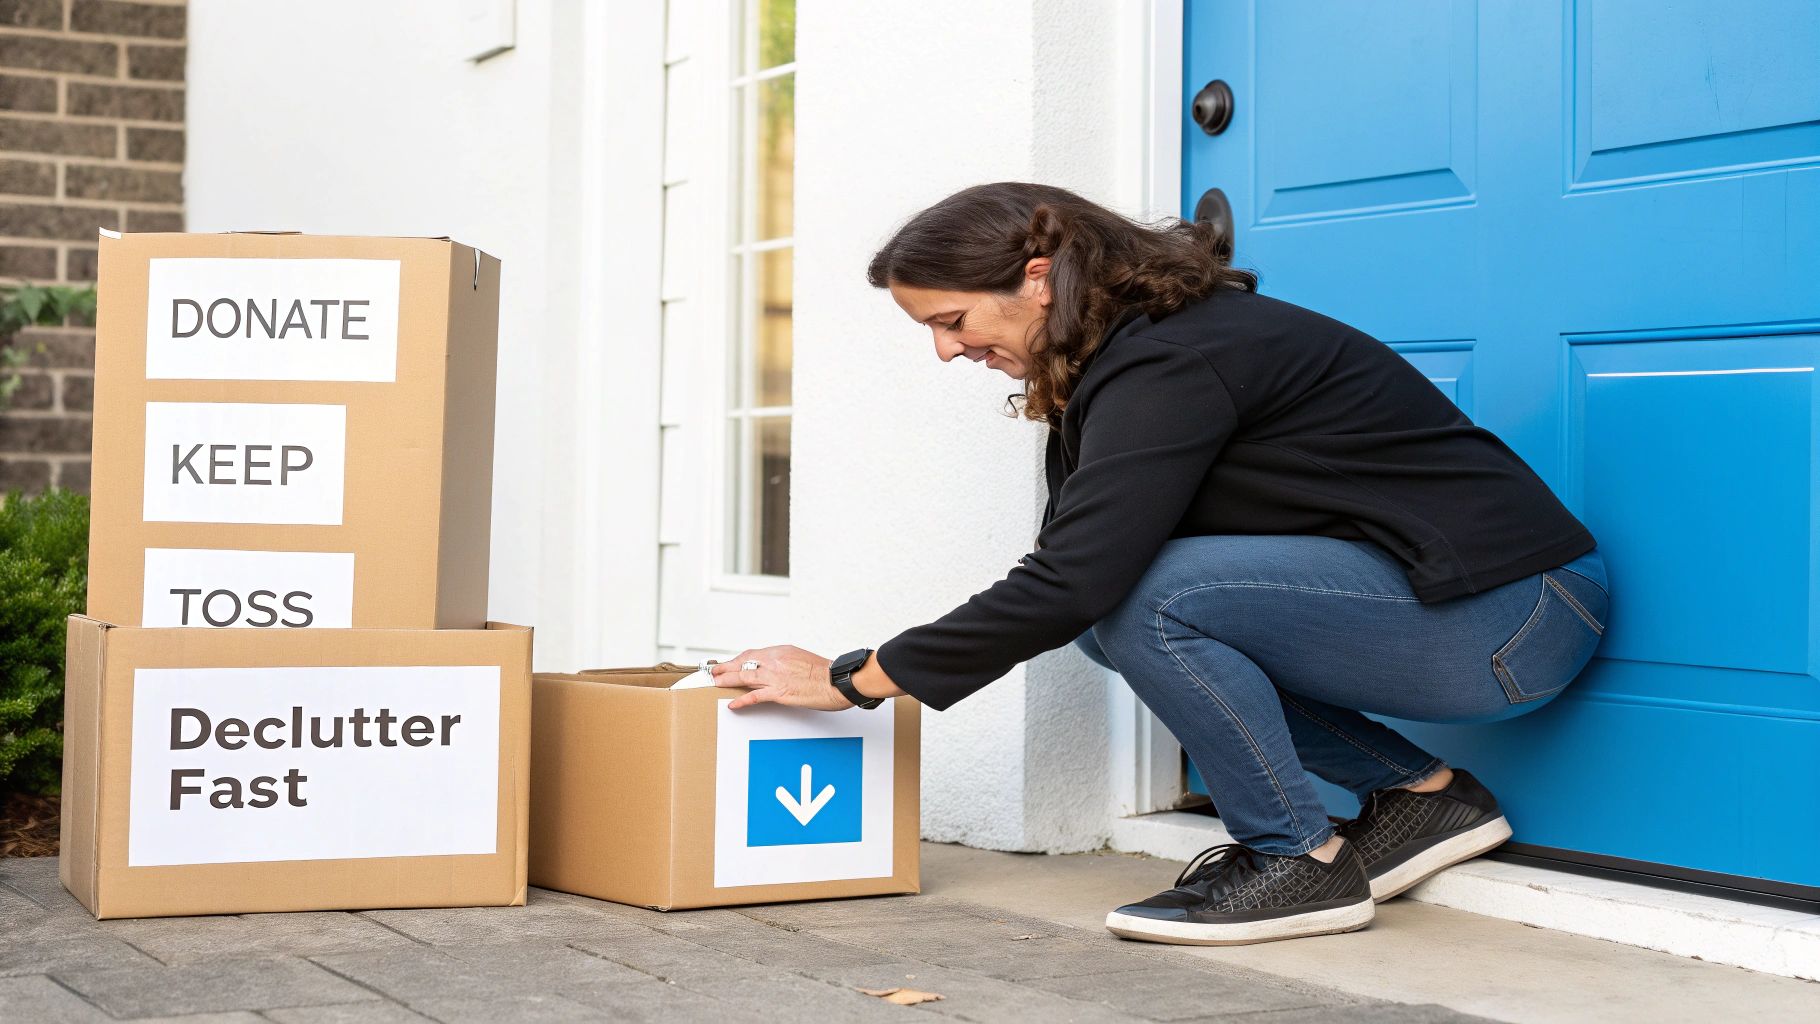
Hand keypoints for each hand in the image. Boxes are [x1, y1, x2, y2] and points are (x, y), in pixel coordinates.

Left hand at [709, 645, 851, 711]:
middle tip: (713, 672)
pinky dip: (742, 700)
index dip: (736, 659)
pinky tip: (733, 704)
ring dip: (727, 680)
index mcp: (781, 651)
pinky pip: (755, 696)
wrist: (838, 681)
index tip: (727, 664)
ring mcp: (776, 676)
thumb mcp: (800, 659)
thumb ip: (784, 662)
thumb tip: (773, 668)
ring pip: (744, 676)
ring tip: (715, 683)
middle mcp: (775, 661)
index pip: (751, 654)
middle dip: (725, 667)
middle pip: (743, 662)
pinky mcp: (780, 692)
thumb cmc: (825, 673)